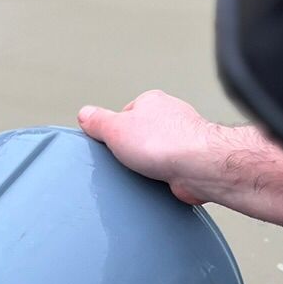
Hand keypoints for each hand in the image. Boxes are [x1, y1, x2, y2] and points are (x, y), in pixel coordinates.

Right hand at [77, 90, 239, 204]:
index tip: (110, 147)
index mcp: (151, 101)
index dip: (114, 134)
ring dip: (147, 164)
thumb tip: (84, 114)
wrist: (198, 165)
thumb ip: (98, 121)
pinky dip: (161, 176)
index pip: (124, 115)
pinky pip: (168, 167)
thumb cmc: (161, 143)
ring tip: (143, 174)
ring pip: (155, 152)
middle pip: (140, 133)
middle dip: (131, 150)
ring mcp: (182, 137)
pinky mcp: (190, 158)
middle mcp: (169, 114)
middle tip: (125, 162)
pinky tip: (157, 182)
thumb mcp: (115, 129)